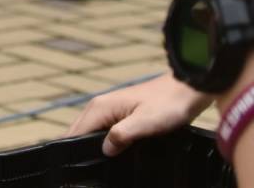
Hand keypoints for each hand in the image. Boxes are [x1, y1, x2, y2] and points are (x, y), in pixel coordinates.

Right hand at [69, 75, 211, 155]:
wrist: (187, 89)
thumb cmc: (168, 104)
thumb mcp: (145, 123)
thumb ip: (121, 135)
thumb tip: (104, 151)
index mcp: (100, 107)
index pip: (75, 132)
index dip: (74, 151)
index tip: (78, 168)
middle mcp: (99, 106)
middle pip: (79, 131)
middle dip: (79, 149)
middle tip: (86, 170)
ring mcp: (109, 108)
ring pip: (91, 131)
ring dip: (90, 145)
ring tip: (95, 164)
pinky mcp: (120, 112)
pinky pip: (102, 129)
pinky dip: (102, 140)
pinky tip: (111, 152)